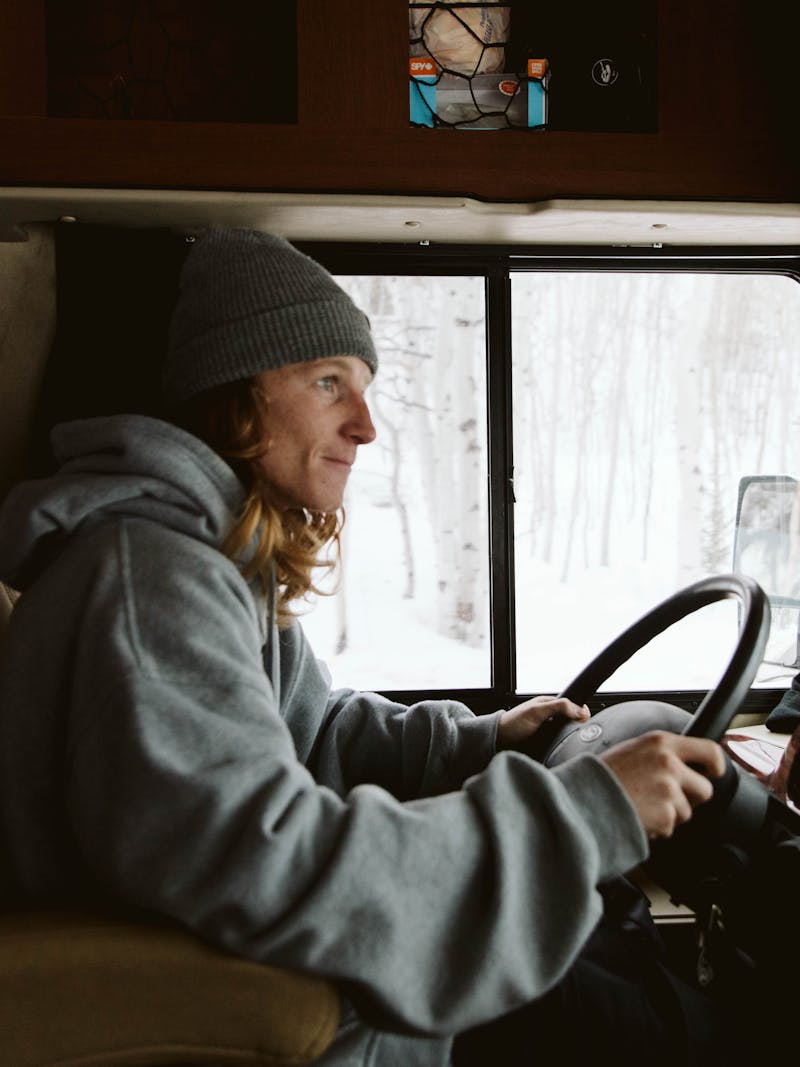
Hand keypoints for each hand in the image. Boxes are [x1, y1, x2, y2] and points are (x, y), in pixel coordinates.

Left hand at [497, 694, 589, 749]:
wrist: (498, 740)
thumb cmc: (513, 723)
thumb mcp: (536, 711)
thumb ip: (558, 707)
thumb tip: (581, 711)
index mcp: (550, 704)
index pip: (573, 706)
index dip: (582, 713)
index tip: (587, 721)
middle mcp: (550, 717)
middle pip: (572, 721)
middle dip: (578, 727)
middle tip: (583, 734)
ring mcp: (548, 730)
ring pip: (567, 734)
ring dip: (570, 739)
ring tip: (575, 744)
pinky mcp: (545, 743)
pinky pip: (559, 745)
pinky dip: (562, 748)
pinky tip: (565, 751)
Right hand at [600, 731, 726, 839]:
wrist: (583, 798)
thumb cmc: (603, 776)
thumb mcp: (633, 749)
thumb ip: (661, 754)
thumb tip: (684, 765)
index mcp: (661, 742)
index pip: (709, 750)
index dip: (716, 766)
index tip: (713, 773)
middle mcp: (669, 763)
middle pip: (704, 788)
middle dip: (689, 797)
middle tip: (665, 797)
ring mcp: (669, 790)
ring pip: (686, 811)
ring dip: (669, 814)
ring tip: (643, 805)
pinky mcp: (666, 814)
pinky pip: (671, 827)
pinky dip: (658, 827)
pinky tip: (639, 815)